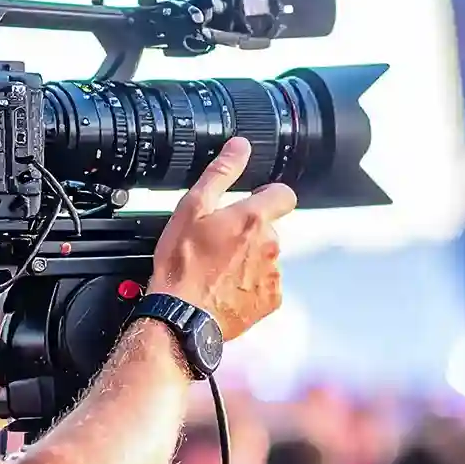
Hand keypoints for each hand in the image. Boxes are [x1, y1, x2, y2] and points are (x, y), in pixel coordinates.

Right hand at [150, 137, 296, 340]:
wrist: (180, 316)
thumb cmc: (181, 265)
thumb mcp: (191, 209)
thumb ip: (221, 173)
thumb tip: (239, 147)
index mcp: (252, 218)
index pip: (283, 194)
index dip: (267, 196)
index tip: (251, 203)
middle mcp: (270, 245)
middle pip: (268, 229)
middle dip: (247, 233)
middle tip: (216, 244)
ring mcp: (272, 275)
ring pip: (265, 258)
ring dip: (247, 260)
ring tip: (216, 269)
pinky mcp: (270, 300)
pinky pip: (263, 286)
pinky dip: (247, 286)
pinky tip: (223, 288)